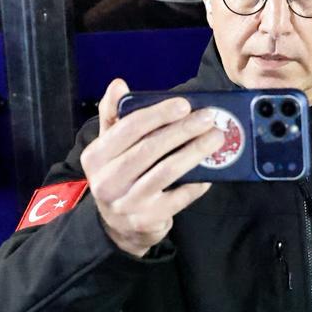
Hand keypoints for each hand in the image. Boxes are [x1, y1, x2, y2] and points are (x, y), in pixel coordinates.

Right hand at [80, 77, 217, 256]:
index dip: (158, 114)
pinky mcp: (147, 219)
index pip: (128, 128)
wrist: (118, 227)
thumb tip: (118, 84)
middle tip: (208, 117)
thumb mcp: (108, 147)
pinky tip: (212, 170)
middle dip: (183, 130)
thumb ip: (113, 115)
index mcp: (95, 156)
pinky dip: (197, 182)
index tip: (184, 104)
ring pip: (166, 171)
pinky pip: (178, 197)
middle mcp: (107, 180)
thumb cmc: (118, 176)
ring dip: (195, 152)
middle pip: (150, 148)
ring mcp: (127, 202)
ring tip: (216, 138)